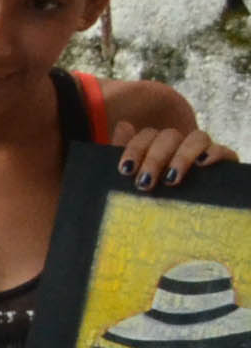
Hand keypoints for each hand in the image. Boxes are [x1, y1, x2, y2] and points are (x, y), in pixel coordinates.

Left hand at [113, 118, 229, 188]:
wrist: (181, 222)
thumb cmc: (152, 198)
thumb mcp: (136, 179)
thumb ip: (127, 154)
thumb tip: (123, 125)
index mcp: (157, 146)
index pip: (148, 135)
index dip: (135, 149)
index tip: (126, 170)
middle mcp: (180, 145)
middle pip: (169, 136)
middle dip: (154, 159)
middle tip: (144, 183)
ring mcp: (202, 152)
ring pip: (196, 138)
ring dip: (182, 157)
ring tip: (171, 180)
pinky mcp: (223, 162)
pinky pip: (224, 150)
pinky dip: (214, 153)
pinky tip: (203, 163)